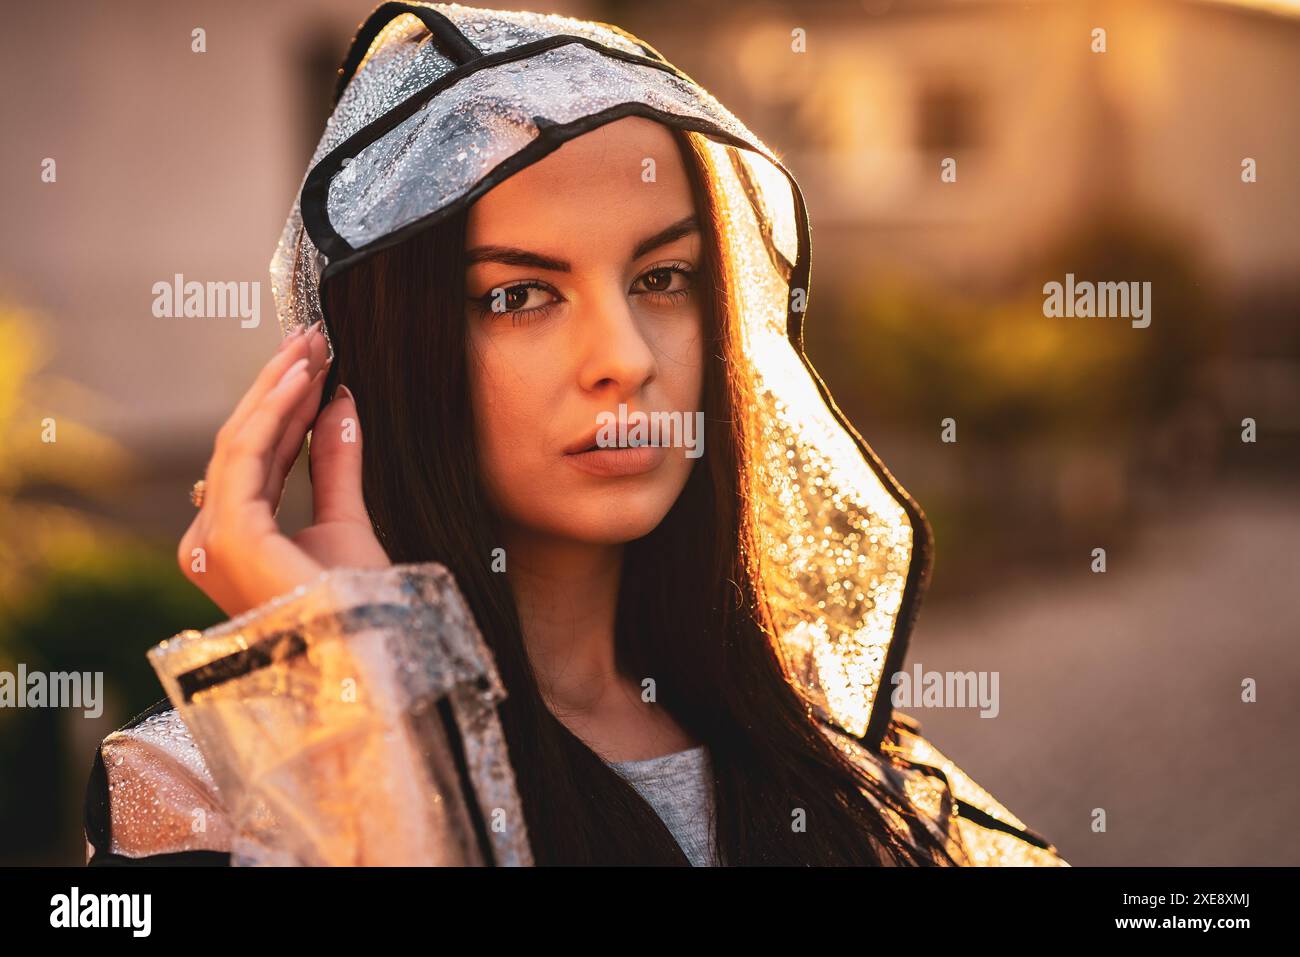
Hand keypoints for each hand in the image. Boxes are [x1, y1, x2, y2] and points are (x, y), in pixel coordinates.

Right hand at [178, 322, 390, 617]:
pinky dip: (275, 411)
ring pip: (241, 442)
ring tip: (312, 346)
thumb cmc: (355, 606)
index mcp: (231, 543)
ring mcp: (212, 542)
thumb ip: (334, 463)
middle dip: (278, 387)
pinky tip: (303, 379)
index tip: (316, 364)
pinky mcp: (228, 537)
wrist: (367, 654)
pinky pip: (247, 455)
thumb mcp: (346, 519)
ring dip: (277, 387)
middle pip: (243, 445)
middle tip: (311, 338)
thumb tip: (340, 403)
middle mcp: (209, 542)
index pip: (256, 460)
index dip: (286, 407)